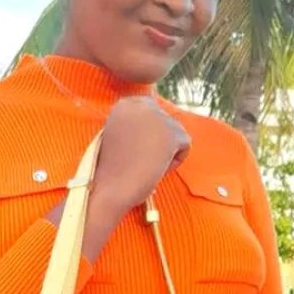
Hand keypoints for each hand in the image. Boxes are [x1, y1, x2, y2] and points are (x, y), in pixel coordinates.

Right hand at [93, 96, 190, 213]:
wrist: (109, 189)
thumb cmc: (112, 172)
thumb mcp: (120, 137)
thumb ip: (137, 126)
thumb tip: (159, 129)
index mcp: (124, 105)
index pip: (152, 114)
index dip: (146, 137)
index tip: (132, 151)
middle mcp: (141, 104)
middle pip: (166, 123)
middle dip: (157, 143)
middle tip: (138, 160)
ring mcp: (157, 116)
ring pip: (176, 134)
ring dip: (164, 153)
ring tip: (143, 164)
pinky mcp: (172, 131)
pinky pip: (185, 146)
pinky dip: (174, 162)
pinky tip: (154, 168)